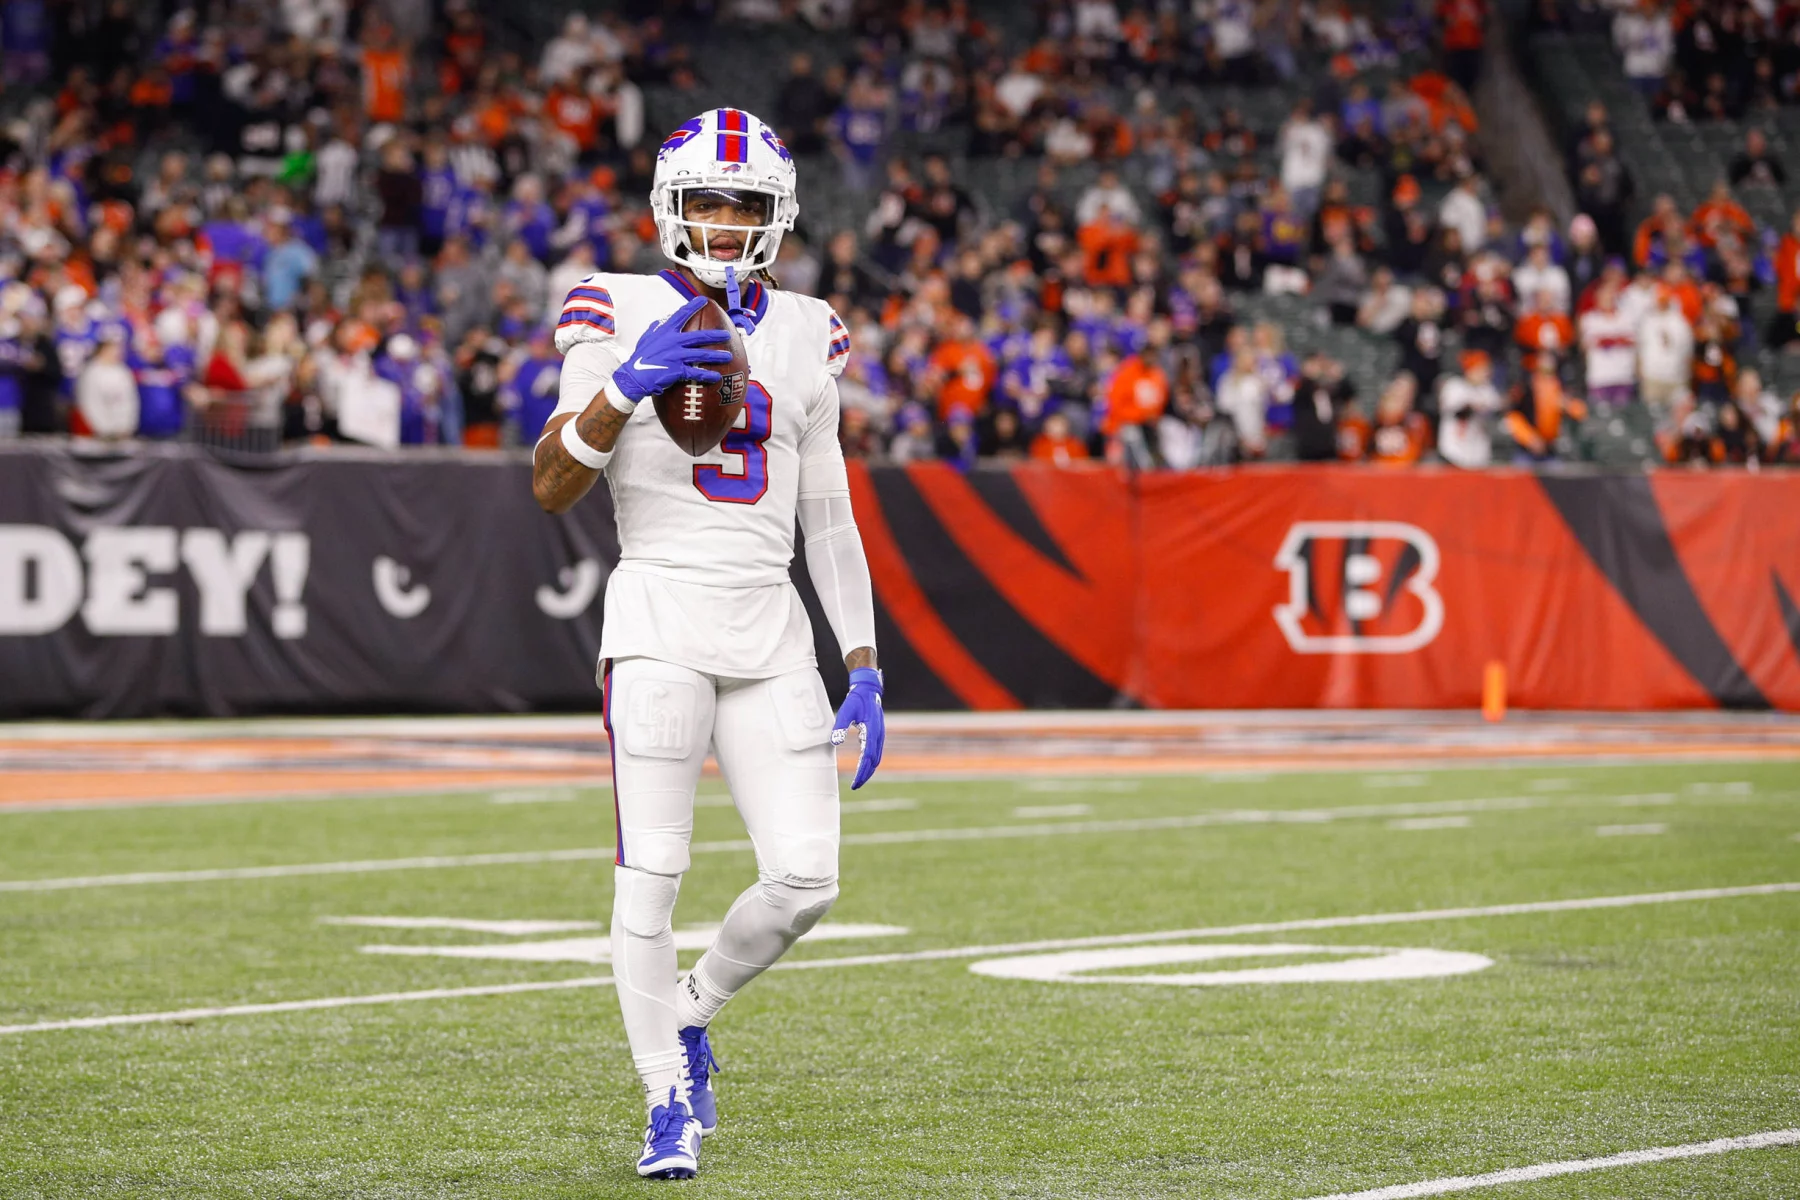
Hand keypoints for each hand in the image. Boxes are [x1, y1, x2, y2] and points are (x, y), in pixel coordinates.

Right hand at [608, 296, 733, 404]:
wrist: (634, 377)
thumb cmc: (640, 358)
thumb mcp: (646, 339)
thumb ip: (655, 329)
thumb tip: (660, 322)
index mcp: (665, 332)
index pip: (681, 315)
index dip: (693, 306)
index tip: (703, 300)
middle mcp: (673, 341)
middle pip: (699, 336)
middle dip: (715, 335)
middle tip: (727, 334)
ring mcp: (676, 356)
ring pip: (701, 354)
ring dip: (716, 355)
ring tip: (727, 356)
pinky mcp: (677, 370)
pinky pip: (696, 372)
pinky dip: (707, 375)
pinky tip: (716, 377)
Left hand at [831, 667, 884, 789]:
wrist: (868, 690)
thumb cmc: (856, 700)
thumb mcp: (846, 711)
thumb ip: (840, 726)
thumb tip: (834, 742)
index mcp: (872, 731)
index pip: (868, 756)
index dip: (862, 771)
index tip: (855, 782)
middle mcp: (878, 735)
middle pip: (874, 761)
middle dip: (865, 775)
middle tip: (855, 786)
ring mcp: (879, 735)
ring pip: (876, 758)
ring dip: (868, 770)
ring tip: (858, 780)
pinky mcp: (877, 735)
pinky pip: (875, 752)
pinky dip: (869, 762)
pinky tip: (861, 766)